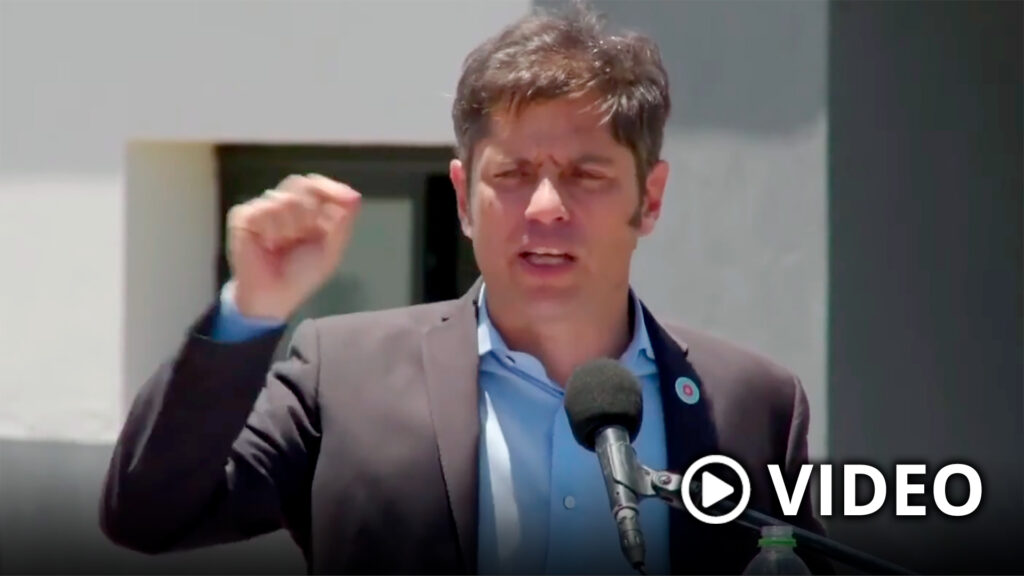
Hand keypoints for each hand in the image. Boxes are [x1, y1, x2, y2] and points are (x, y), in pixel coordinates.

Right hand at [225, 174, 360, 320]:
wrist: (275, 296)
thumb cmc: (302, 275)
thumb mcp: (331, 251)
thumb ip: (342, 223)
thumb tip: (355, 196)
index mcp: (305, 210)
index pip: (316, 184)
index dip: (330, 188)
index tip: (347, 199)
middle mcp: (283, 205)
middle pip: (300, 184)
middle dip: (311, 209)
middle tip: (309, 232)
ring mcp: (262, 209)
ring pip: (285, 198)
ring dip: (292, 225)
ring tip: (285, 244)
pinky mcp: (243, 217)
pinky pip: (263, 209)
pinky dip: (272, 229)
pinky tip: (269, 244)